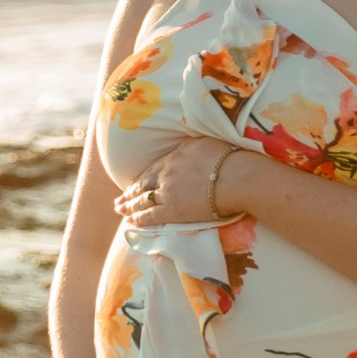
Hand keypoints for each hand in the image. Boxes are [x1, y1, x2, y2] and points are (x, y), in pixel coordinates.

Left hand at [117, 134, 252, 228]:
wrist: (237, 177)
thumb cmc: (228, 157)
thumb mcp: (204, 140)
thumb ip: (189, 142)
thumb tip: (180, 136)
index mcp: (173, 158)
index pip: (151, 170)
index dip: (140, 179)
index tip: (132, 184)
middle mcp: (166, 175)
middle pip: (143, 186)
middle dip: (129, 194)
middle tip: (119, 200)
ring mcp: (168, 193)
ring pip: (143, 201)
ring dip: (129, 207)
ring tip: (120, 210)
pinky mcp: (174, 211)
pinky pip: (151, 216)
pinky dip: (139, 219)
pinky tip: (131, 221)